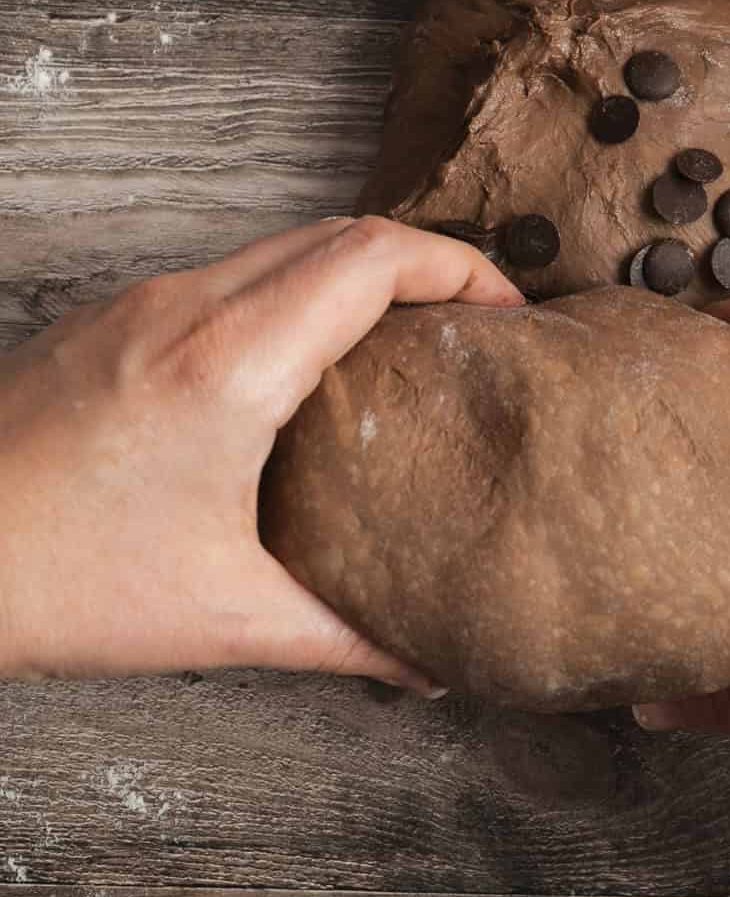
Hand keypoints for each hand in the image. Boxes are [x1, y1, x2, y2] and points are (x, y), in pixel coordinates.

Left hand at [0, 217, 522, 687]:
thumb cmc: (56, 583)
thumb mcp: (224, 620)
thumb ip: (347, 640)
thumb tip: (428, 664)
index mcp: (230, 364)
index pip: (373, 258)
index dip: (460, 267)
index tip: (506, 312)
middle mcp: (184, 308)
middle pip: (336, 233)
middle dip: (421, 263)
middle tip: (471, 326)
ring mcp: (138, 304)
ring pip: (278, 246)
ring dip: (351, 275)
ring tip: (399, 343)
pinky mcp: (107, 320)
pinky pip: (225, 274)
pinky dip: (289, 293)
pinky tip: (298, 366)